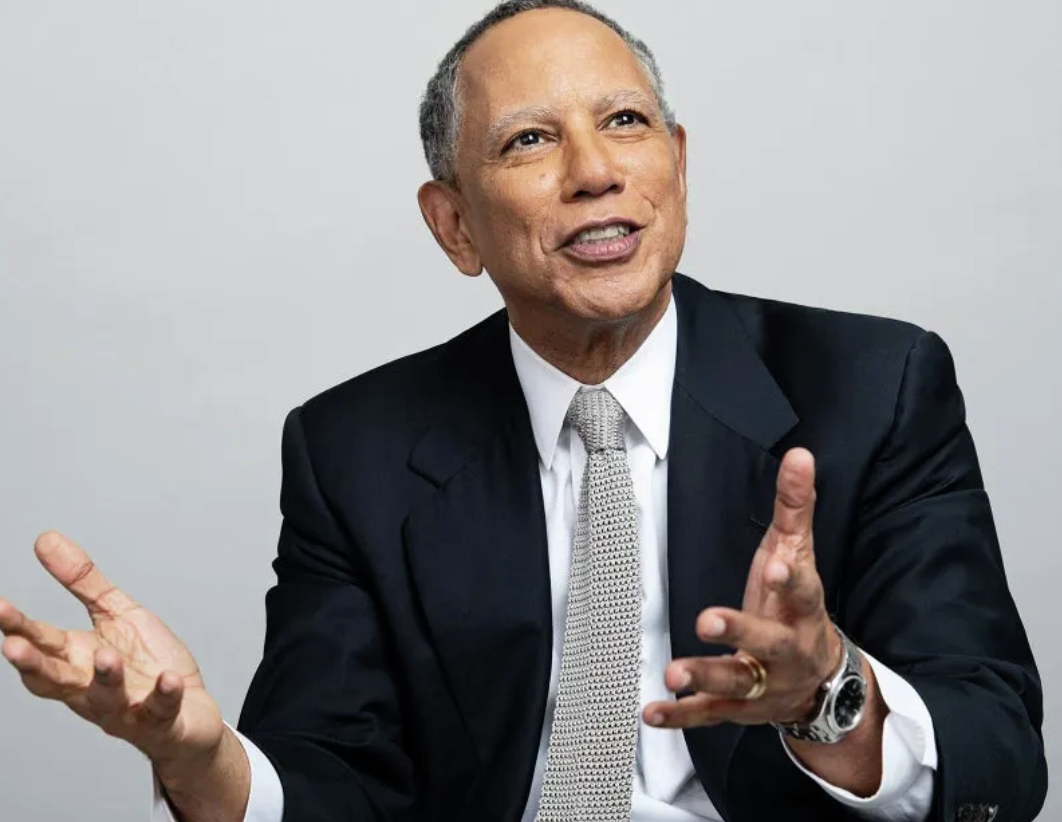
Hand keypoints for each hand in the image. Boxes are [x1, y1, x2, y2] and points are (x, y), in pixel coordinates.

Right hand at [0, 532, 223, 768]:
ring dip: (104, 679)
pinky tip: (168, 679)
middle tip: (13, 645)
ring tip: (106, 657)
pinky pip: (160, 710)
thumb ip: (82, 582)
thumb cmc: (146, 665)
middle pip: (56, 679)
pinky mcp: (161, 720)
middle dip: (33, 664)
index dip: (17, 628)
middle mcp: (92, 688)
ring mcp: (126, 707)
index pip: (41, 643)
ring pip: (106, 699)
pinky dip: (163, 695)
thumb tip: (45, 539)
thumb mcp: (116, 614)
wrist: (189, 713)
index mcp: (78, 660)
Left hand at [643, 447, 841, 727]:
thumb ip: (795, 506)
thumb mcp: (799, 553)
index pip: (804, 590)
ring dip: (705, 677)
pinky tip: (652, 712)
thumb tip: (800, 454)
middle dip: (740, 631)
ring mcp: (766, 682)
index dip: (790, 579)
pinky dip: (681, 716)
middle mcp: (789, 648)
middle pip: (770, 641)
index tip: (774, 566)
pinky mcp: (741, 707)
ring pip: (738, 683)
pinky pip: (710, 714)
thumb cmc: (798, 605)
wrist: (820, 679)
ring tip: (672, 673)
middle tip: (707, 619)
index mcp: (804, 607)